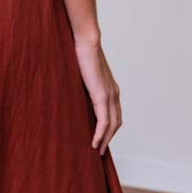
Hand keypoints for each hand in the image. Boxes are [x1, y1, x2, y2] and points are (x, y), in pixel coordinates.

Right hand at [73, 36, 121, 155]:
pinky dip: (101, 134)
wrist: (86, 42)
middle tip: (100, 149)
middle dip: (109, 137)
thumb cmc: (81, 54)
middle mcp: (114, 93)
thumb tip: (75, 94)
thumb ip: (84, 86)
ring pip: (112, 124)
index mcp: (111, 88)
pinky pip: (104, 121)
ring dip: (106, 139)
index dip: (109, 128)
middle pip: (116, 122)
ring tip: (97, 149)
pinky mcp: (102, 96)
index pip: (114, 113)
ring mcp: (110, 95)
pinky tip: (95, 142)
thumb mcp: (84, 75)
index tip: (102, 138)